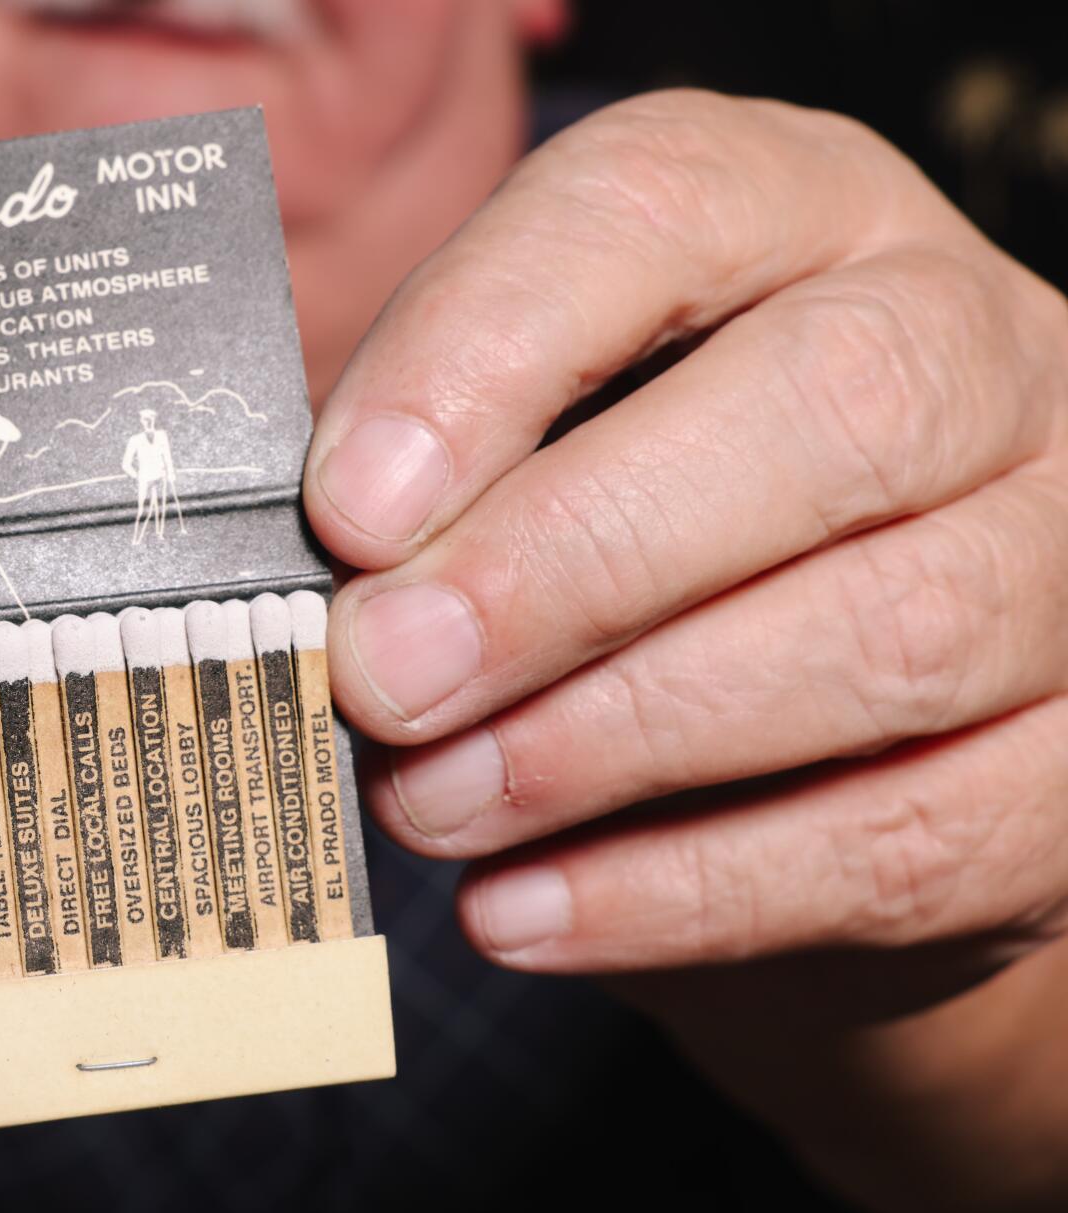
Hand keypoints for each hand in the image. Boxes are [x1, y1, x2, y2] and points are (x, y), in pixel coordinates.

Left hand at [306, 91, 1067, 1212]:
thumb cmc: (626, 550)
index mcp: (797, 219)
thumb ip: (433, 481)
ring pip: (884, 635)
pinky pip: (902, 839)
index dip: (492, 347)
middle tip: (381, 673)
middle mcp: (968, 350)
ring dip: (609, 743)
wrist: (821, 736)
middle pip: (830, 411)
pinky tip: (522, 908)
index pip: (665, 206)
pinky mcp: (1064, 763)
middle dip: (570, 560)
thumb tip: (319, 581)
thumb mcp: (525, 456)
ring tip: (428, 803)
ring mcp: (1053, 553)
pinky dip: (682, 892)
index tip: (350, 504)